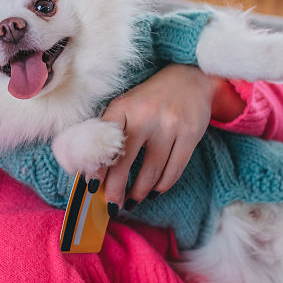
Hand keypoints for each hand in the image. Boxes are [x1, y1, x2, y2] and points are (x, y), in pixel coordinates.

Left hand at [96, 65, 223, 208]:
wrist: (189, 77)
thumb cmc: (150, 99)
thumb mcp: (126, 105)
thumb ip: (110, 131)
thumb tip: (95, 169)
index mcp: (122, 107)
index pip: (103, 144)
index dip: (97, 169)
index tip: (92, 187)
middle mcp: (145, 116)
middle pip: (125, 163)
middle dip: (116, 189)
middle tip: (111, 205)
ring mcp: (169, 126)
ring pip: (151, 172)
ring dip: (139, 192)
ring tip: (132, 201)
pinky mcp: (190, 134)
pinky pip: (174, 170)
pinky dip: (162, 185)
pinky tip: (154, 191)